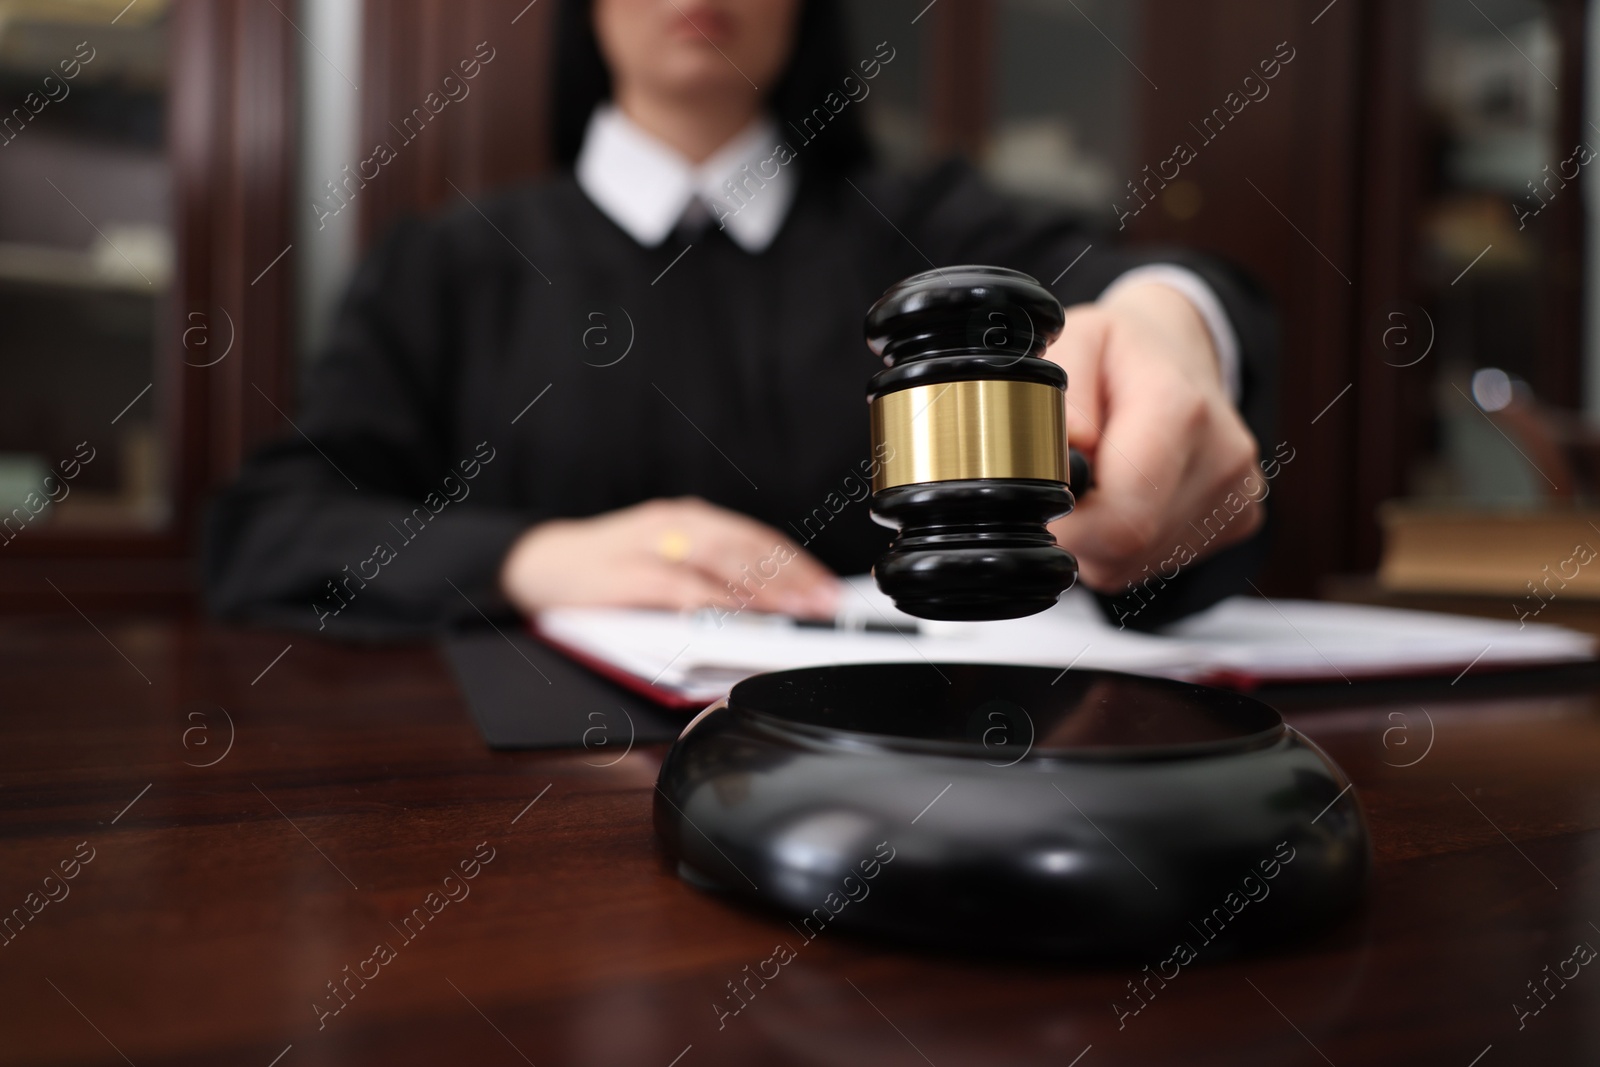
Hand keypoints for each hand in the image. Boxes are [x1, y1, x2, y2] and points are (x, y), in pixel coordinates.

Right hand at [499, 496, 840, 617]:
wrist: (540, 563)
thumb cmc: (610, 570)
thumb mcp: (667, 564)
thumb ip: (710, 579)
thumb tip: (768, 610)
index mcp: (692, 520)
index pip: (757, 539)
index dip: (797, 565)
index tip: (827, 590)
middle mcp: (677, 523)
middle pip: (747, 546)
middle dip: (791, 578)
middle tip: (822, 604)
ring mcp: (652, 544)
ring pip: (719, 559)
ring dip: (762, 586)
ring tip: (795, 610)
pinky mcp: (627, 572)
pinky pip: (677, 586)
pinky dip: (710, 600)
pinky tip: (736, 616)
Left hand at [1045, 281, 1262, 592]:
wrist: (1182, 349)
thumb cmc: (1118, 351)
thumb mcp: (1074, 342)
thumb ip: (1056, 397)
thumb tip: (1062, 455)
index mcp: (1179, 410)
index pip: (1119, 518)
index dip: (1067, 521)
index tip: (1048, 488)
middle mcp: (1221, 460)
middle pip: (1125, 546)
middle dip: (1078, 528)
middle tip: (1068, 480)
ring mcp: (1236, 497)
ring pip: (1136, 560)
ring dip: (1099, 534)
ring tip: (1103, 476)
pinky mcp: (1239, 521)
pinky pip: (1157, 559)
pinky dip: (1128, 541)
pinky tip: (1132, 491)